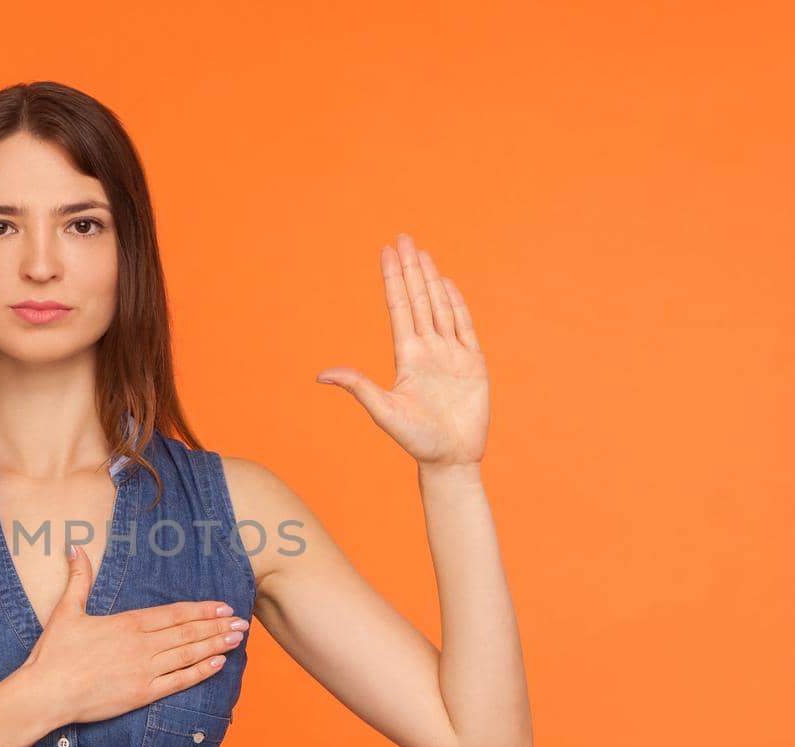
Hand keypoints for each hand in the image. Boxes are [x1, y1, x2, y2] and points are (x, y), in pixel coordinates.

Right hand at [14, 544, 248, 728]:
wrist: (46, 692)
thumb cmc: (54, 653)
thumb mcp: (66, 610)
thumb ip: (79, 578)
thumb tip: (74, 546)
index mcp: (128, 623)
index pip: (174, 613)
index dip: (201, 610)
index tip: (222, 606)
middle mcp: (142, 645)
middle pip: (188, 632)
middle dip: (217, 626)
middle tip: (243, 621)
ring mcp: (144, 670)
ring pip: (189, 654)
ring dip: (216, 645)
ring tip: (237, 638)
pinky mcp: (142, 694)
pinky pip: (179, 682)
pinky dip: (200, 672)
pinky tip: (218, 664)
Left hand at [316, 232, 489, 469]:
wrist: (450, 460)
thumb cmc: (416, 440)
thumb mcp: (383, 410)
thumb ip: (358, 386)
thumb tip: (321, 375)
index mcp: (406, 357)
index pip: (399, 308)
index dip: (393, 279)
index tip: (386, 252)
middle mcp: (427, 351)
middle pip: (419, 300)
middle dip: (411, 269)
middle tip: (403, 238)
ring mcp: (451, 355)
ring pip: (440, 307)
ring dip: (431, 280)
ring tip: (422, 253)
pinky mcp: (473, 364)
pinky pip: (465, 327)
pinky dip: (457, 304)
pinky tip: (448, 285)